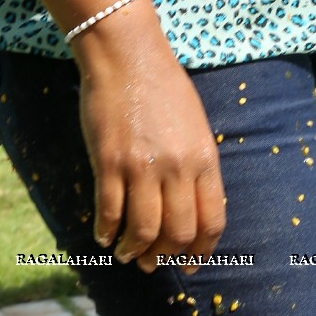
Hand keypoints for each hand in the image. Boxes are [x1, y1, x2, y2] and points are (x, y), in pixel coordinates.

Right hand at [72, 4, 225, 272]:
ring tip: (127, 254)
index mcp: (204, 157)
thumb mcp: (194, 123)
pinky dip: (106, 232)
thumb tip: (189, 206)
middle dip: (164, 256)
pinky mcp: (109, 161)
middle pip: (177, 234)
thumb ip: (196, 164)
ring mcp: (142, 166)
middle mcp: (177, 167)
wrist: (125, 52)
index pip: (211, 220)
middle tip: (151, 261)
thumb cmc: (161, 83)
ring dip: (134, 251)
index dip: (201, 250)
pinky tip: (104, 235)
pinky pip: (109, 212)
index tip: (188, 262)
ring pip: (143, 231)